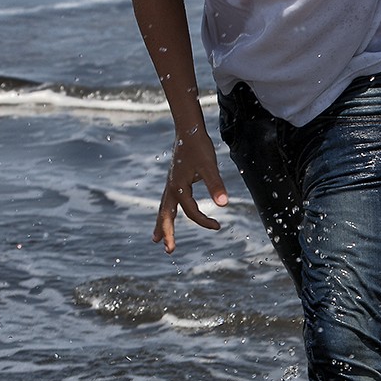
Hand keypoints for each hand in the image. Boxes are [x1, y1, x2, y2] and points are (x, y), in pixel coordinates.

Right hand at [155, 127, 227, 253]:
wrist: (188, 129)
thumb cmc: (199, 147)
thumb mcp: (210, 166)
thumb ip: (216, 185)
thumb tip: (224, 204)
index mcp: (178, 187)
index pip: (191, 211)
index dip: (204, 221)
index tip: (219, 226)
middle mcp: (171, 188)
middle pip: (166, 215)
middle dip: (167, 233)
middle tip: (168, 250)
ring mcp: (170, 184)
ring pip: (163, 209)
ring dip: (161, 224)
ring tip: (156, 239)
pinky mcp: (173, 180)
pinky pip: (168, 202)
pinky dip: (166, 212)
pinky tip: (168, 215)